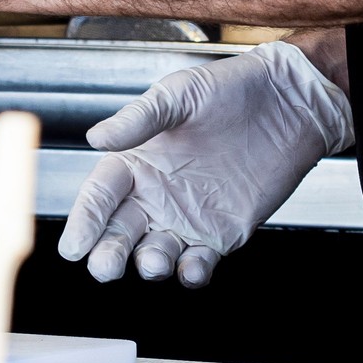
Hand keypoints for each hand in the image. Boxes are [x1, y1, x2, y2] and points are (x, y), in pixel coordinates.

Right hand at [57, 41, 352, 286]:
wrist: (288, 102)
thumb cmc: (231, 89)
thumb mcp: (178, 95)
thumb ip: (138, 120)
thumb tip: (96, 138)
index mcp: (136, 162)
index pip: (99, 197)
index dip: (85, 221)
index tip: (74, 246)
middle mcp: (154, 195)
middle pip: (119, 234)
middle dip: (108, 254)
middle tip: (104, 267)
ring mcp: (186, 218)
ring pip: (154, 254)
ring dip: (149, 265)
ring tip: (153, 262)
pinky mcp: (220, 234)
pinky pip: (197, 263)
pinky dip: (191, 273)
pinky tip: (191, 268)